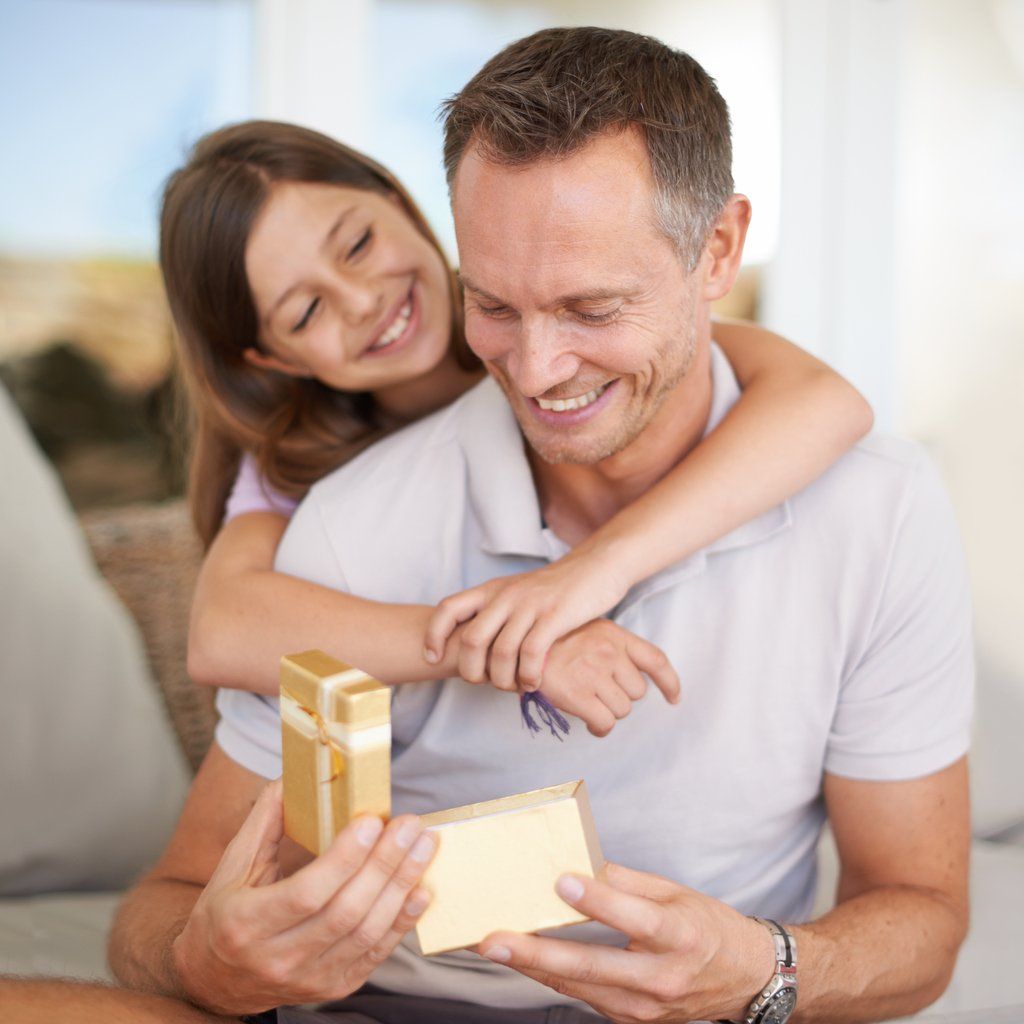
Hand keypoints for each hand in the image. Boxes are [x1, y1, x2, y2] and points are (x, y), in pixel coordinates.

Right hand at [171, 779, 437, 1015]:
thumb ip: (263, 822)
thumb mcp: (232, 867)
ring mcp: (308, 978)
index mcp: (245, 923)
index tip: (371, 822)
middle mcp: (276, 958)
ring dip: (401, 887)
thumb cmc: (224, 915)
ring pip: (366, 934)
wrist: (214, 980)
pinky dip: (403, 921)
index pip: (305, 893)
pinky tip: (420, 889)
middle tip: (410, 827)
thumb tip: (291, 780)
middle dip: (384, 865)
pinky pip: (375, 954)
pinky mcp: (333, 987)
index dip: (344, 858)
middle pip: (344, 913)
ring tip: (423, 847)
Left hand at [423, 550, 632, 692]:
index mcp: (493, 589)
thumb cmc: (557, 588)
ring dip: (503, 680)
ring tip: (512, 687)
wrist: (596, 566)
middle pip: (472, 640)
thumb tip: (478, 648)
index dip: (434, 635)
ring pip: (502, 652)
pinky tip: (534, 683)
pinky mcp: (555, 616)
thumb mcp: (518, 593)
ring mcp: (530, 605)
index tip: (434, 657)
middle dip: (472, 670)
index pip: (449, 608)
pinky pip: (532, 653)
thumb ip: (498, 614)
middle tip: (483, 683)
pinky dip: (528, 676)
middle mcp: (506, 595)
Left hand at [476, 862, 774, 1022]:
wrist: (745, 980)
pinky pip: (586, 997)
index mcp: (680, 936)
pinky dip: (554, 978)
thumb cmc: (708, 927)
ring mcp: (646, 1009)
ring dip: (533, 967)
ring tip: (496, 948)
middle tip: (495, 940)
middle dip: (537, 953)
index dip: (598, 902)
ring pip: (579, 987)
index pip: (634, 919)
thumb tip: (582, 866)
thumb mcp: (676, 893)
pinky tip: (527, 960)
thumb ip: (628, 882)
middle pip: (592, 967)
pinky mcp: (634, 1022)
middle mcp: (662, 979)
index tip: (561, 882)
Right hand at [540, 619, 679, 736]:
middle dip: (621, 697)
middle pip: (638, 691)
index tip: (674, 698)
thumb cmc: (549, 641)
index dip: (670, 682)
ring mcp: (594, 673)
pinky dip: (600, 728)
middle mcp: (608, 652)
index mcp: (613, 634)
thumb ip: (609, 645)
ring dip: (608, 712)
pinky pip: (605, 723)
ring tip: (589, 704)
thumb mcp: (584, 628)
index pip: (656, 660)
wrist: (514, 646)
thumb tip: (631, 674)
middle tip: (599, 694)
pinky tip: (589, 724)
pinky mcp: (578, 695)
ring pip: (623, 709)